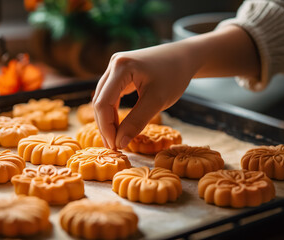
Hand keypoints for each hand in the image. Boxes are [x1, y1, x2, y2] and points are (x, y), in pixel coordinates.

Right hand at [92, 26, 259, 149]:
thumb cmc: (174, 76)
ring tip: (115, 140)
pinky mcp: (119, 73)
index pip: (103, 103)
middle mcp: (113, 64)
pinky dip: (112, 112)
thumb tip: (119, 143)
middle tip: (113, 147)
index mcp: (121, 67)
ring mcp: (114, 68)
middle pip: (99, 101)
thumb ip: (136, 122)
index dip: (106, 127)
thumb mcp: (157, 101)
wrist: (184, 57)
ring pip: (103, 99)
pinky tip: (117, 127)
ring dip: (107, 121)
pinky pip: (110, 96)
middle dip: (105, 126)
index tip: (115, 146)